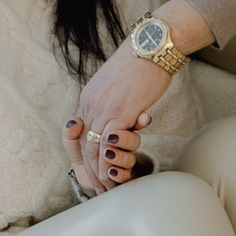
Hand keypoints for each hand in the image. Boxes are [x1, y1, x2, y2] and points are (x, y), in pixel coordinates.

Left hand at [72, 58, 169, 193]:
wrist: (151, 46)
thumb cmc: (144, 63)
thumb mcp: (122, 85)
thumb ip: (118, 103)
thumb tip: (126, 117)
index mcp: (89, 97)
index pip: (83, 134)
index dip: (89, 156)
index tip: (97, 172)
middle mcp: (90, 104)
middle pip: (85, 145)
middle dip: (93, 170)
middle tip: (101, 189)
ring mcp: (103, 108)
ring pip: (95, 148)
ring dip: (101, 171)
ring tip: (109, 187)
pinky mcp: (119, 112)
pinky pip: (110, 143)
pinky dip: (112, 161)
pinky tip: (117, 172)